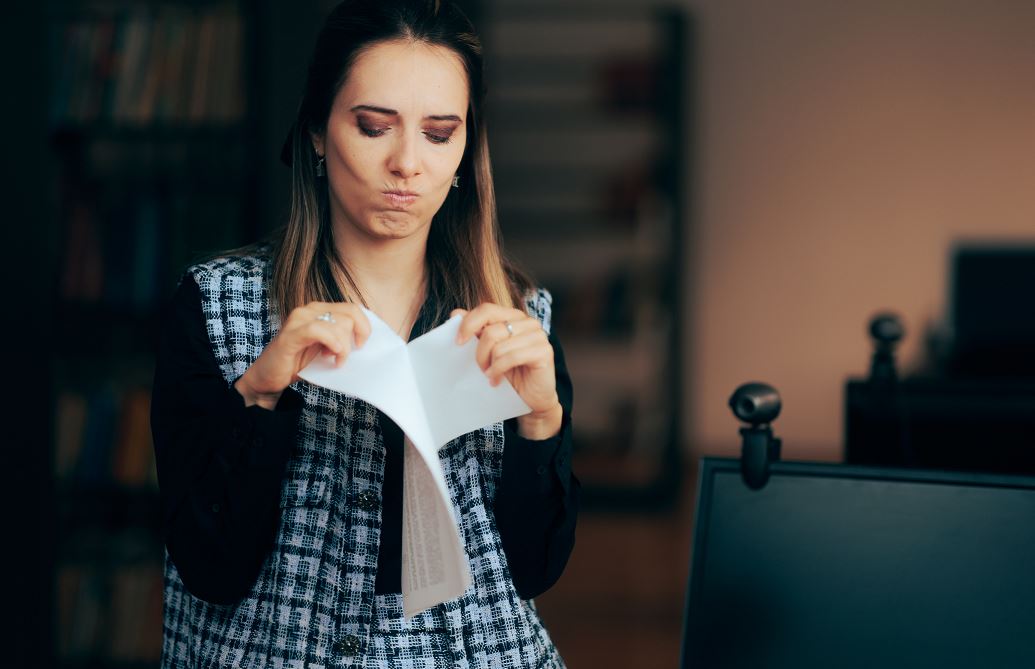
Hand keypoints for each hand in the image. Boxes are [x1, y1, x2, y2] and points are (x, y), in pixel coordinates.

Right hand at [235, 302, 370, 409]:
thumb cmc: (298, 364)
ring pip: (338, 323)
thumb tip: (366, 342)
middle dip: (356, 336)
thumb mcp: (327, 349)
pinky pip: (318, 330)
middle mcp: (310, 310)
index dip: (364, 326)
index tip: (362, 345)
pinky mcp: (290, 334)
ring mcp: (299, 319)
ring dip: (343, 346)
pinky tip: (332, 355)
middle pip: (350, 313)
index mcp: (320, 311)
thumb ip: (343, 340)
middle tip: (345, 355)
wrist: (269, 378)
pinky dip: (331, 342)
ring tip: (334, 360)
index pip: (353, 308)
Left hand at [452, 303, 561, 438]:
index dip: (468, 324)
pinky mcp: (544, 351)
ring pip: (499, 346)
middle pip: (490, 330)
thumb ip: (475, 331)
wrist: (531, 398)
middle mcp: (527, 322)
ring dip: (489, 365)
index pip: (486, 309)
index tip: (458, 342)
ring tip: (490, 376)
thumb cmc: (509, 373)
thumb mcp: (488, 351)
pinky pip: (512, 357)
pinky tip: (496, 381)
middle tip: (480, 368)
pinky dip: (499, 371)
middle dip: (479, 353)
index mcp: (513, 316)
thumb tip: (456, 314)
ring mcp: (538, 335)